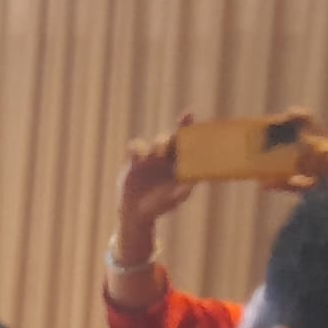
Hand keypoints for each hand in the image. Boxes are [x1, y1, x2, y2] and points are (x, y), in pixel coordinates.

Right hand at [116, 112, 195, 235]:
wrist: (136, 213)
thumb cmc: (160, 206)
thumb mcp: (174, 199)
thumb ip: (183, 189)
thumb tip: (194, 181)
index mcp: (178, 163)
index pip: (184, 141)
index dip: (186, 126)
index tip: (188, 114)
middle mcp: (165, 157)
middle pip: (170, 139)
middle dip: (171, 137)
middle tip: (170, 144)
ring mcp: (149, 158)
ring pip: (155, 142)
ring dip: (158, 145)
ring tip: (157, 155)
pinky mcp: (133, 162)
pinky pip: (135, 147)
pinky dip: (137, 148)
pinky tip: (138, 157)